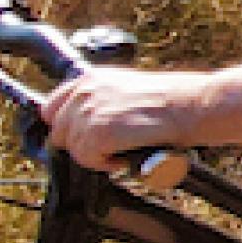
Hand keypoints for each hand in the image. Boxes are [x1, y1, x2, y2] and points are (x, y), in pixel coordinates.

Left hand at [39, 67, 220, 172]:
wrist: (190, 105)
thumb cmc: (169, 100)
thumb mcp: (125, 88)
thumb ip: (99, 100)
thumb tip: (83, 124)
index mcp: (89, 78)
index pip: (51, 108)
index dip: (65, 127)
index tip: (80, 137)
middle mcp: (84, 92)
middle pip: (60, 134)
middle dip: (82, 144)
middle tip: (110, 146)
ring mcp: (89, 113)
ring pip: (75, 151)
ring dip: (98, 156)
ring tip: (125, 148)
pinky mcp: (98, 134)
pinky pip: (89, 160)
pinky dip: (107, 164)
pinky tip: (127, 154)